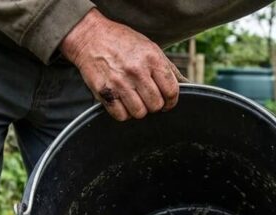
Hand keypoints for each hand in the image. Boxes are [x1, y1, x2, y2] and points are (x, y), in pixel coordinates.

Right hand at [60, 9, 180, 120]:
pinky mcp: (104, 92)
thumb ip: (166, 67)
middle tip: (148, 98)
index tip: (167, 102)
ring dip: (139, 110)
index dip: (172, 101)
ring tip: (134, 99)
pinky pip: (121, 116)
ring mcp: (119, 82)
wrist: (90, 36)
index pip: (171, 91)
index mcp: (151, 58)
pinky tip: (122, 102)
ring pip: (140, 113)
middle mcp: (136, 71)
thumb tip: (185, 84)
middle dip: (154, 105)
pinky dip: (123, 113)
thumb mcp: (149, 46)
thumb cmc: (121, 41)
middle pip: (156, 105)